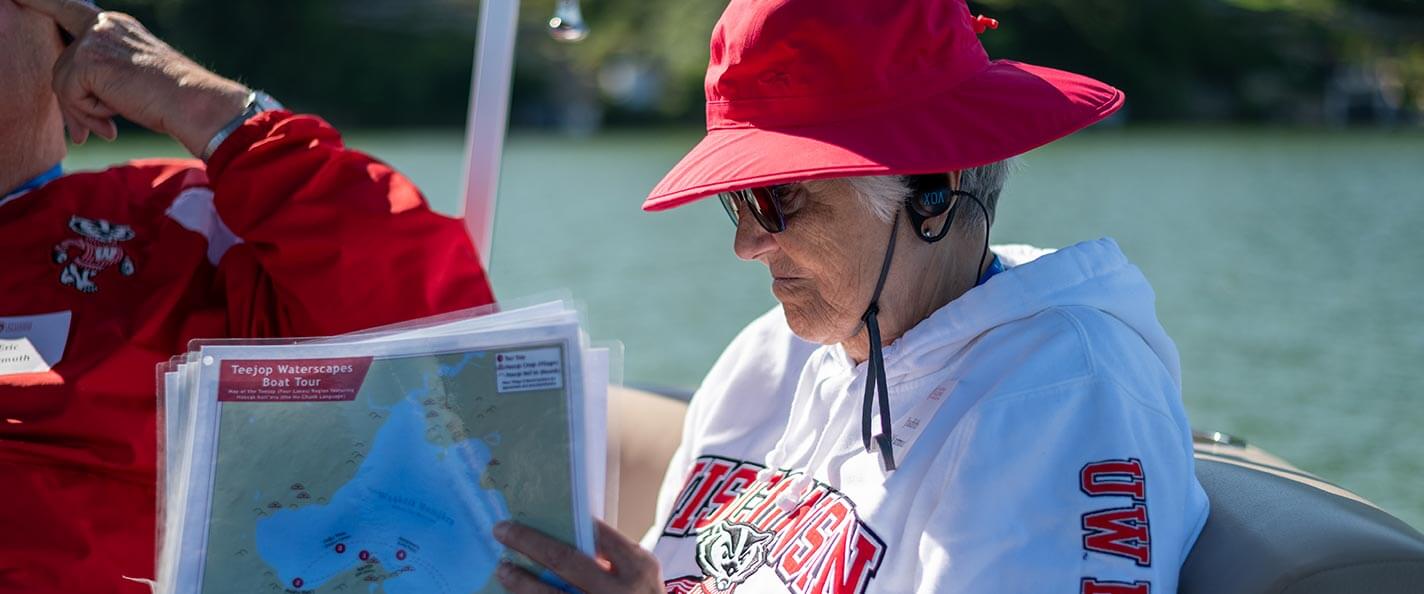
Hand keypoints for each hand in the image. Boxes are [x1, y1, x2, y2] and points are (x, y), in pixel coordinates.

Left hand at [16, 0, 250, 154]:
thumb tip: (72, 112)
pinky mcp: (89, 59)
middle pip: (63, 64)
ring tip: (111, 124)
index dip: (42, 3)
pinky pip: (68, 94)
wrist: (194, 103)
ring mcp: (95, 40)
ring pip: (62, 81)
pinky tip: (112, 119)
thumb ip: (101, 76)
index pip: (69, 9)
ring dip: (83, 111)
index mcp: (117, 26)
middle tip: (88, 132)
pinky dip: (86, 114)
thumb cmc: (173, 100)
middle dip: (72, 102)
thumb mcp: (133, 78)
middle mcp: (104, 26)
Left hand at [493, 519, 663, 593]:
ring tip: (503, 568)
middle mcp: (618, 591)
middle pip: (564, 560)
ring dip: (520, 581)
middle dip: (529, 542)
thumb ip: (616, 556)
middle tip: (502, 530)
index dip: (567, 523)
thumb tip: (571, 535)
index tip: (539, 513)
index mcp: (638, 568)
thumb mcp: (642, 574)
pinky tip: (515, 593)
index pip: (598, 535)